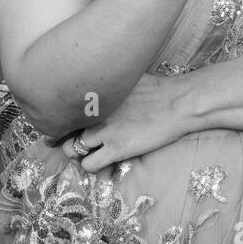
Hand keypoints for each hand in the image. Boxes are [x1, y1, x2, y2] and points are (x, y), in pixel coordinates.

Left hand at [60, 73, 193, 173]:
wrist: (178, 102)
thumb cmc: (158, 88)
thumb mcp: (126, 78)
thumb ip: (107, 84)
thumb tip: (99, 82)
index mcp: (95, 94)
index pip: (64, 108)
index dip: (64, 119)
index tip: (68, 124)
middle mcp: (94, 112)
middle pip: (63, 129)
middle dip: (69, 135)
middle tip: (82, 138)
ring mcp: (104, 131)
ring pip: (71, 149)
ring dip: (80, 151)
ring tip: (94, 149)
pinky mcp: (116, 149)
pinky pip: (88, 165)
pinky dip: (92, 164)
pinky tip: (104, 158)